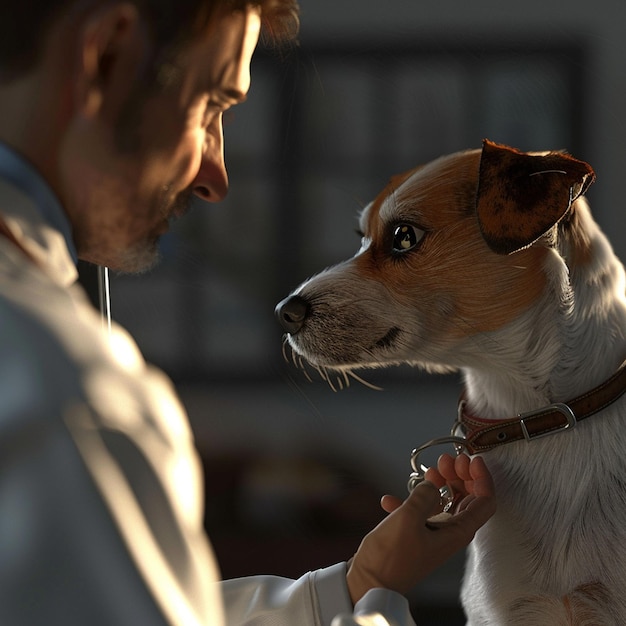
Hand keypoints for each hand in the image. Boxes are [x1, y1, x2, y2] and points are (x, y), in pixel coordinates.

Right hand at [346, 454, 494, 603]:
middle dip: (461, 475)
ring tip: (430, 468)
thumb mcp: (408, 519)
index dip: (482, 477)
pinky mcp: (417, 532)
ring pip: (447, 500)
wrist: (369, 583)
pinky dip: (412, 500)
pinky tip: (390, 499)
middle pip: (468, 498)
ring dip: (441, 482)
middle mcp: (451, 532)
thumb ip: (425, 495)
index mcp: (458, 532)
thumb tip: (433, 483)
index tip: (471, 459)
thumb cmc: (390, 557)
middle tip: (448, 459)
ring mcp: (434, 532)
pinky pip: (423, 509)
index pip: (485, 501)